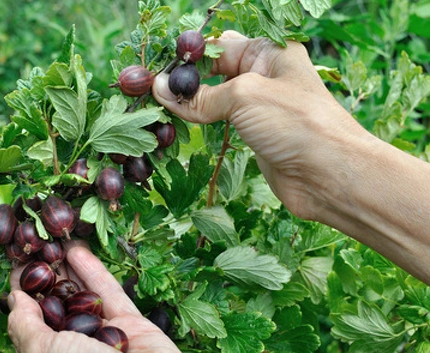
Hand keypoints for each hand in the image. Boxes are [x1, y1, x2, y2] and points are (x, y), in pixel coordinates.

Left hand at [7, 242, 207, 352]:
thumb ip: (27, 328)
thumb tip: (15, 301)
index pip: (28, 327)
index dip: (22, 297)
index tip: (15, 268)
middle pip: (56, 308)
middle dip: (45, 279)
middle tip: (36, 248)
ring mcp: (104, 340)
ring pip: (82, 298)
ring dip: (68, 270)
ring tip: (54, 242)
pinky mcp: (131, 328)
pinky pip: (109, 294)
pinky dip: (93, 271)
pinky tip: (77, 250)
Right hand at [152, 30, 429, 283]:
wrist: (330, 176)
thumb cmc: (295, 124)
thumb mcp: (245, 97)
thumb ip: (201, 96)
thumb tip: (160, 90)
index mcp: (270, 54)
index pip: (221, 46)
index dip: (190, 56)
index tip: (159, 70)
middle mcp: (264, 77)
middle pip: (215, 72)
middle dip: (186, 81)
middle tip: (152, 91)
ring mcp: (260, 108)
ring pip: (215, 100)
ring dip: (189, 105)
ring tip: (157, 110)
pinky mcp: (255, 136)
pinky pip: (221, 124)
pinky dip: (199, 125)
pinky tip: (177, 128)